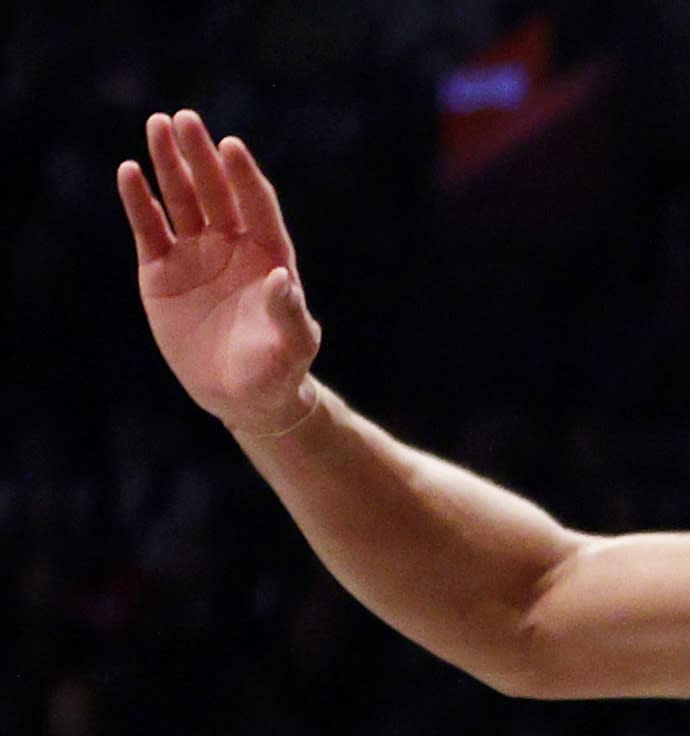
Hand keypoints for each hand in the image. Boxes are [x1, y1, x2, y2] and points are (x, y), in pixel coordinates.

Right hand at [118, 111, 321, 435]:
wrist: (243, 395)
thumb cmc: (279, 369)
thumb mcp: (293, 346)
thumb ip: (289, 313)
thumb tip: (281, 278)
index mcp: (269, 254)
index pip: (256, 205)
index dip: (243, 176)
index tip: (231, 146)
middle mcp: (232, 246)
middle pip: (215, 191)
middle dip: (201, 156)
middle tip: (184, 118)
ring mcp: (196, 254)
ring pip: (181, 200)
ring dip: (169, 164)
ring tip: (157, 125)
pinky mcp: (162, 270)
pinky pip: (149, 228)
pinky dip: (139, 201)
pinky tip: (129, 171)